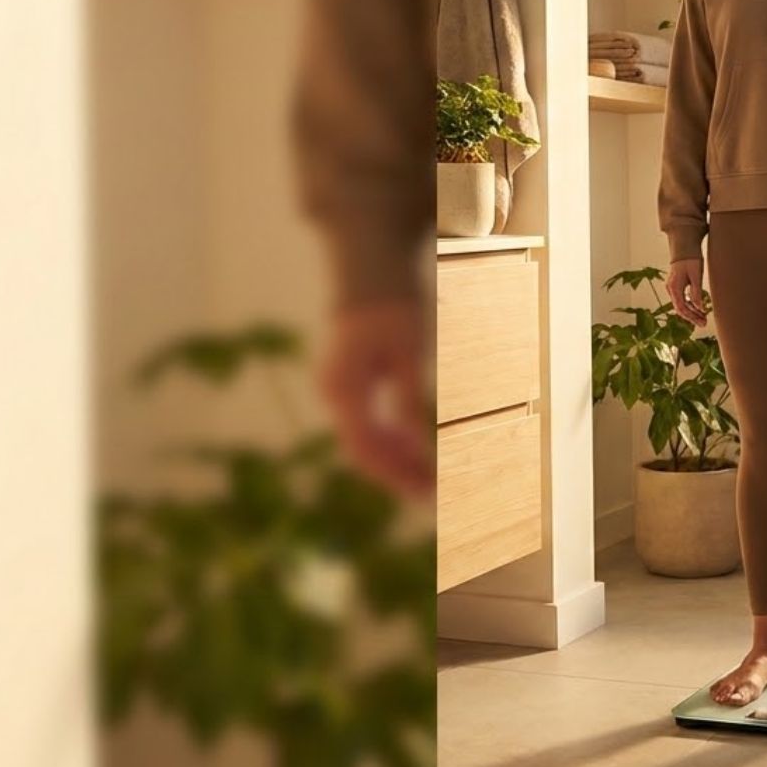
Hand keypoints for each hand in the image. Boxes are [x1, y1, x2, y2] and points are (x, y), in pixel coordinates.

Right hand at [318, 299, 432, 496]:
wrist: (370, 272)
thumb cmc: (393, 306)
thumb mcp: (409, 352)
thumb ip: (410, 398)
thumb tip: (419, 443)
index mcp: (344, 388)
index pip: (365, 447)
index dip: (396, 473)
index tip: (426, 491)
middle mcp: (333, 393)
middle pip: (362, 450)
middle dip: (396, 473)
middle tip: (433, 494)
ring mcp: (336, 390)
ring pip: (363, 439)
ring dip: (394, 459)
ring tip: (428, 476)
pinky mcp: (346, 386)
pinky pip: (364, 423)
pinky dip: (388, 438)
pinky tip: (412, 446)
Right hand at [667, 258, 709, 327]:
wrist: (685, 246)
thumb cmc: (691, 259)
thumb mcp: (696, 275)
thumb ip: (697, 291)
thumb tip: (700, 308)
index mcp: (675, 287)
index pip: (681, 308)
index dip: (692, 317)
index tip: (702, 322)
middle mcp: (671, 288)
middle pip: (680, 309)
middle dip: (692, 317)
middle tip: (704, 323)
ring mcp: (672, 287)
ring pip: (681, 305)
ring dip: (692, 312)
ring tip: (703, 317)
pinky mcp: (676, 285)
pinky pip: (681, 299)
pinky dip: (690, 305)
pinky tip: (698, 308)